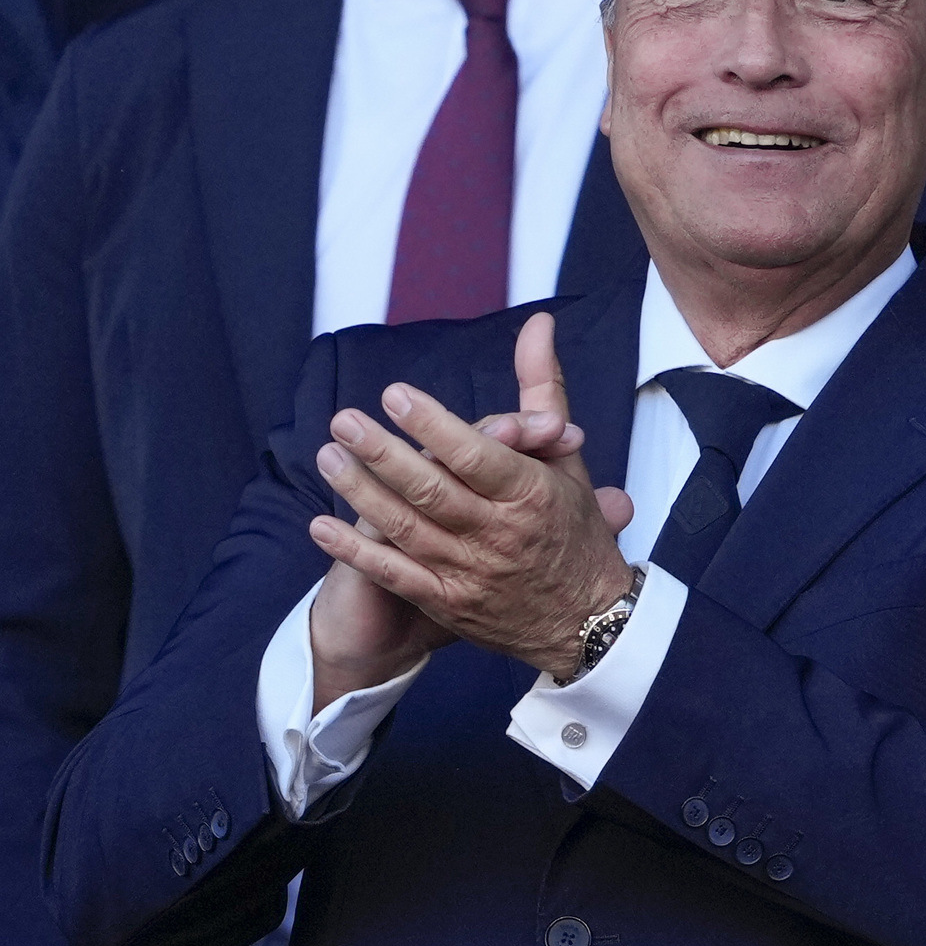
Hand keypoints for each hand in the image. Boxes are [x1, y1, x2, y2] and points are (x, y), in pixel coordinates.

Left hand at [306, 313, 638, 683]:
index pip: (477, 456)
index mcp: (532, 494)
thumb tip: (538, 325)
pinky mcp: (446, 602)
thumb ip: (542, 390)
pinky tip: (321, 526)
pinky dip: (356, 551)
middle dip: (384, 454)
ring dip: (362, 493)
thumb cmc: (573, 528)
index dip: (434, 426)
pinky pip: (394, 574)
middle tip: (345, 420)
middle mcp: (499, 533)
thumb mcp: (568, 457)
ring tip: (329, 456)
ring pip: (406, 528)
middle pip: (433, 490)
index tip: (395, 396)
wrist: (585, 619)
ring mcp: (469, 571)